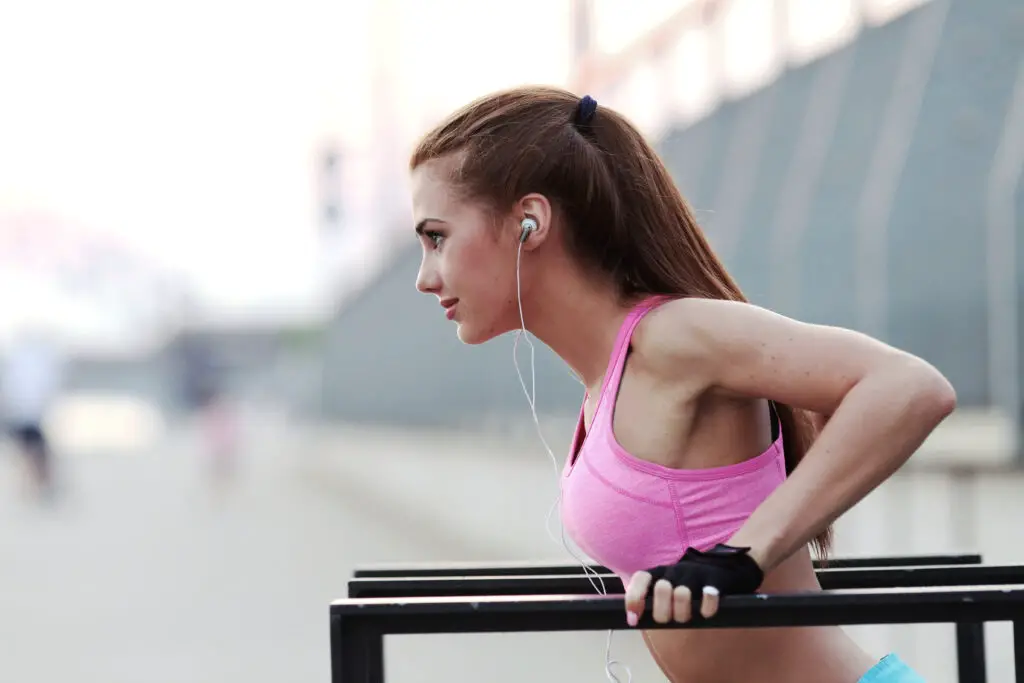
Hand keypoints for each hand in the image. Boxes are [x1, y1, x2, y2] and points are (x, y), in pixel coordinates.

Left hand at [623, 544, 763, 625]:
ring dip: (683, 613)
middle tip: (669, 619)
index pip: (641, 578)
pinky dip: (707, 608)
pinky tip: (707, 611)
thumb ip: (654, 598)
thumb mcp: (671, 585)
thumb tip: (633, 618)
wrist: (730, 566)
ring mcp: (696, 573)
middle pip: (661, 589)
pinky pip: (709, 596)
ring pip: (682, 594)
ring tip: (689, 616)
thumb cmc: (694, 582)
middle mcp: (677, 570)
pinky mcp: (716, 579)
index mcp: (663, 572)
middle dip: (662, 611)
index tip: (634, 618)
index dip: (634, 598)